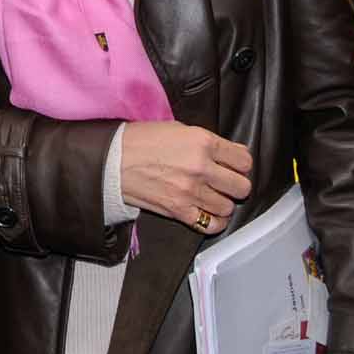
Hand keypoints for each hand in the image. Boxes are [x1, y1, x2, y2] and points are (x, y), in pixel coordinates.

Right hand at [118, 121, 251, 233]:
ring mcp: (190, 191)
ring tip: (210, 197)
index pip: (244, 160)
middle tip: (224, 183)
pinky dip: (213, 222)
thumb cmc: (139, 140)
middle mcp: (200, 167)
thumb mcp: (176, 128)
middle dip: (235, 185)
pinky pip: (211, 225)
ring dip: (222, 203)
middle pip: (241, 187)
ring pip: (228, 207)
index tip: (233, 166)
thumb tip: (232, 153)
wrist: (109, 160)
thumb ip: (206, 141)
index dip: (240, 164)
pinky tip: (205, 213)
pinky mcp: (178, 210)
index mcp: (202, 142)